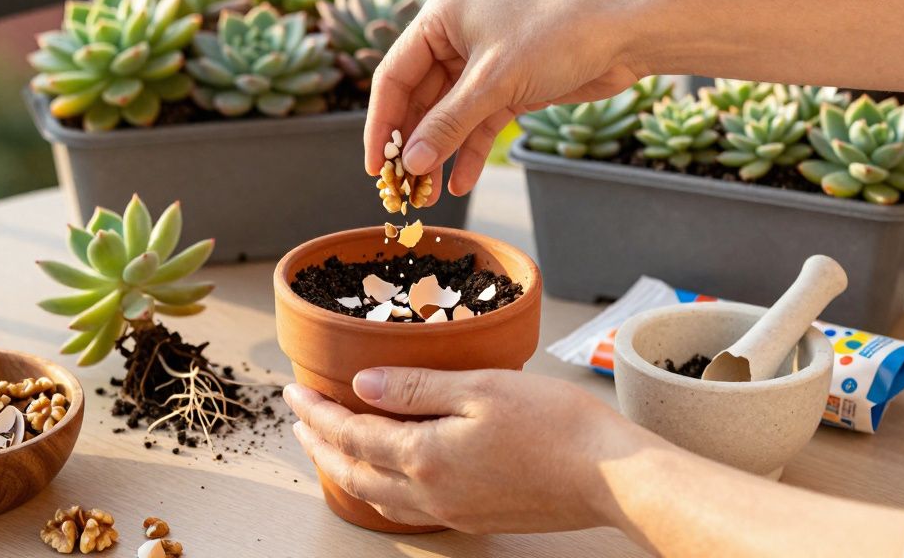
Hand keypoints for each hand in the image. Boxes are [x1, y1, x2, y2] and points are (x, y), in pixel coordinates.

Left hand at [283, 366, 645, 533]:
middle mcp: (430, 491)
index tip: (293, 393)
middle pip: (354, 471)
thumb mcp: (479, 388)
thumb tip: (362, 386)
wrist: (609, 475)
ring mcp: (453, 509)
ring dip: (345, 469)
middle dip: (319, 444)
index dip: (317, 411)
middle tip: (299, 421)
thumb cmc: (555, 424)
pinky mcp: (475, 515)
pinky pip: (407, 507)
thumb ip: (415, 388)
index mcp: (425, 456)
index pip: (351, 433)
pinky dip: (380, 489)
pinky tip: (387, 475)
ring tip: (330, 447)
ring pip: (377, 496)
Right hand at [363, 0, 644, 198]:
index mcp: (440, 18)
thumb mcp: (494, 83)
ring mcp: (481, 64)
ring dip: (438, 154)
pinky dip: (468, 152)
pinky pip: (476, 124)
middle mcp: (455, 38)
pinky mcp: (507, 86)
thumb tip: (409, 163)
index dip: (381, 124)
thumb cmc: (557, 36)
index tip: (374, 167)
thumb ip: (448, 124)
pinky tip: (460, 182)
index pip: (393, 76)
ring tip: (428, 194)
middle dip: (412, 145)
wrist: (624, 34)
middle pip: (418, 100)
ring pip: (447, 116)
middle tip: (401, 188)